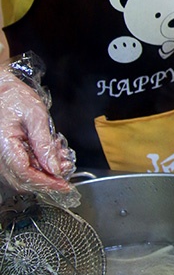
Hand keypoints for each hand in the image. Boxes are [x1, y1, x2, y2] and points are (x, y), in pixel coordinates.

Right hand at [0, 63, 76, 200]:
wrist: (2, 89)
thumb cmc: (14, 97)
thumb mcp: (36, 116)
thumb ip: (44, 144)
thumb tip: (54, 168)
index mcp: (5, 146)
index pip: (25, 174)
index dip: (46, 183)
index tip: (64, 185)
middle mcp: (1, 156)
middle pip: (24, 180)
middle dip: (49, 179)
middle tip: (67, 168)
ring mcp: (3, 156)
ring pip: (25, 175)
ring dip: (46, 171)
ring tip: (62, 156)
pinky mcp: (8, 154)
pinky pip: (23, 166)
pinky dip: (40, 163)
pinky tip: (52, 152)